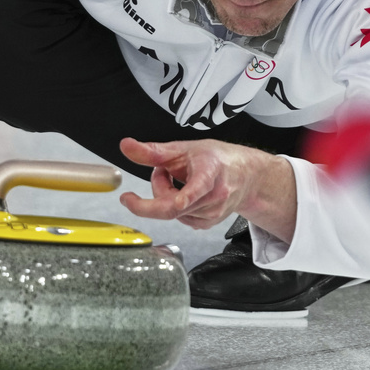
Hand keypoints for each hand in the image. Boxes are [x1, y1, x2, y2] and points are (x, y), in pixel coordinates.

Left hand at [117, 137, 296, 241]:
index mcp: (210, 171)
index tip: (180, 200)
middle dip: (156, 188)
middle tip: (159, 171)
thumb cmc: (215, 160)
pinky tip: (182, 192)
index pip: (199, 186)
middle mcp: (214, 195)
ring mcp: (212, 213)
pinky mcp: (207, 223)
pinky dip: (172, 204)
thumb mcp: (183, 148)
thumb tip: (125, 146)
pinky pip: (177, 217)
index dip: (187, 194)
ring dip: (164, 193)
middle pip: (173, 205)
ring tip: (177, 177)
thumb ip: (152, 151)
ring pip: (172, 211)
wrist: (244, 176)